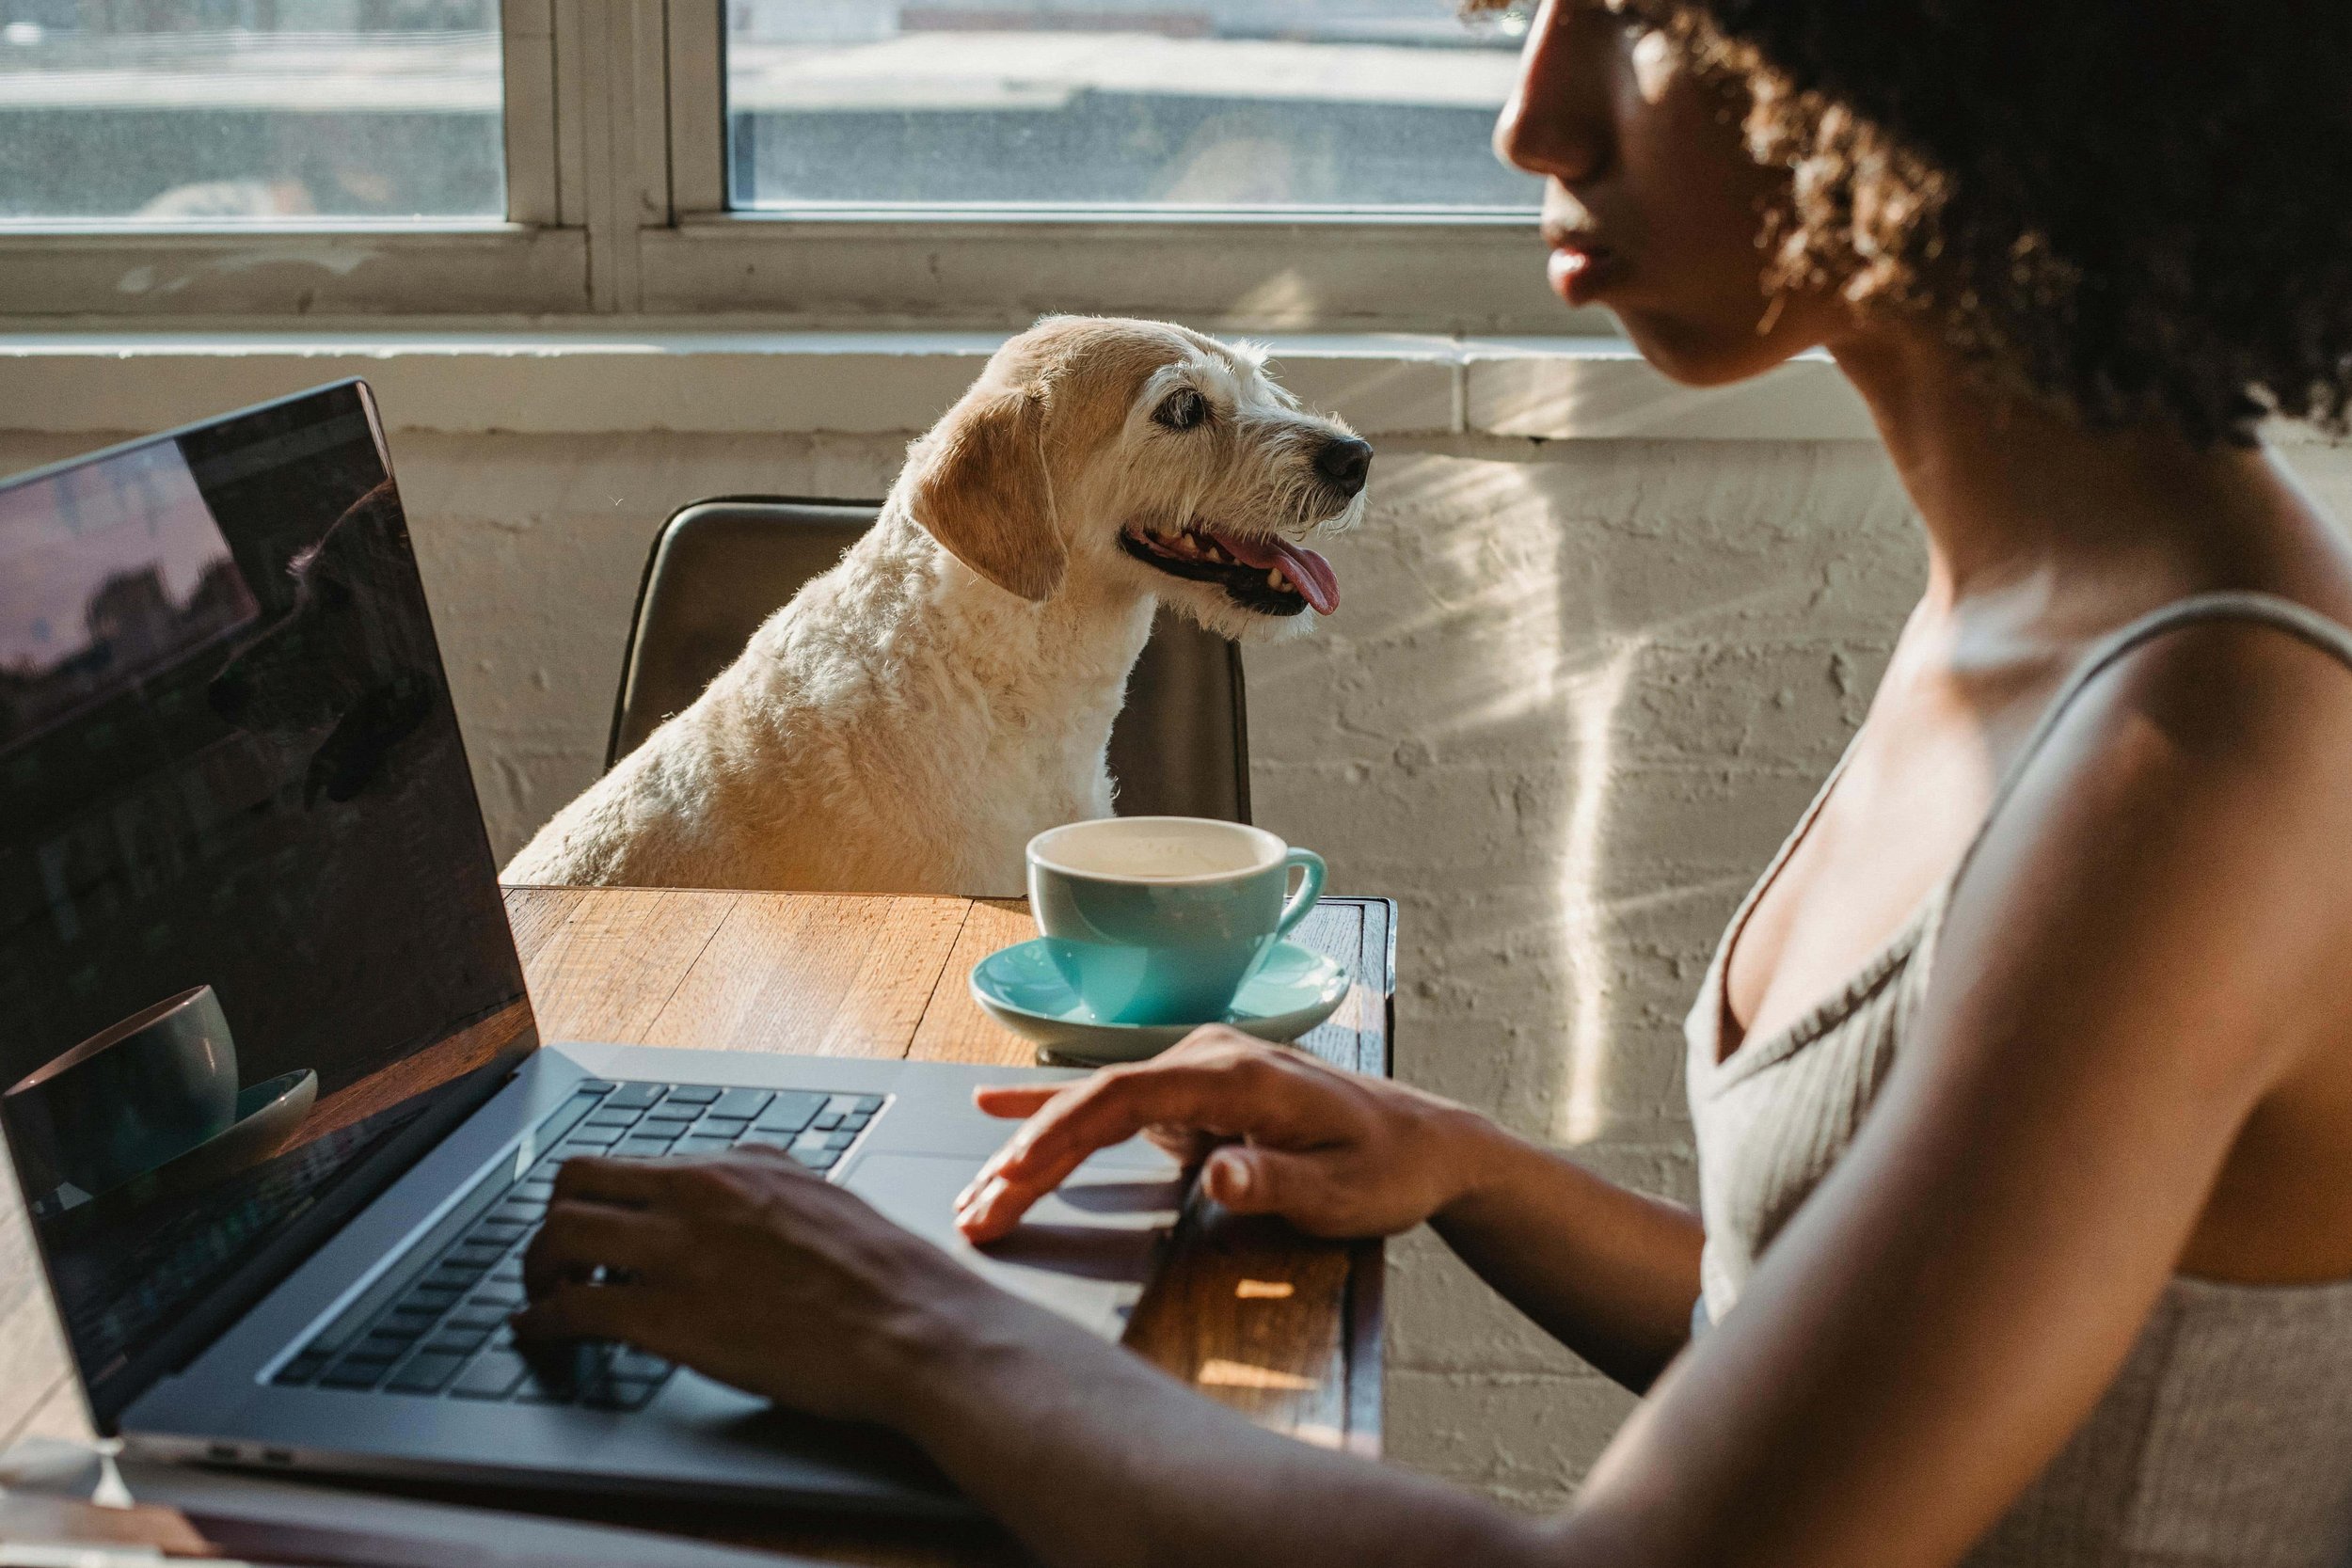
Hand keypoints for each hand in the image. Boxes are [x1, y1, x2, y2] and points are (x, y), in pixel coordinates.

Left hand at [516, 1145, 1006, 1425]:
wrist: (913, 1327)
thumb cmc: (887, 1277)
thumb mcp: (825, 1199)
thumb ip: (771, 1185)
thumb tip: (744, 1182)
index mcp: (739, 1166)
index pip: (633, 1161)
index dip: (600, 1198)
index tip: (595, 1226)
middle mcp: (698, 1194)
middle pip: (576, 1182)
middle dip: (552, 1221)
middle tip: (554, 1258)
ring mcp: (679, 1252)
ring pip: (559, 1236)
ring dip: (537, 1268)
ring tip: (541, 1296)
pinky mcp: (666, 1316)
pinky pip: (571, 1308)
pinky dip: (540, 1321)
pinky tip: (538, 1335)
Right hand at [954, 1027, 1490, 1243]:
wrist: (1425, 1143)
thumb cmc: (1387, 1170)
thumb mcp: (1343, 1193)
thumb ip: (1276, 1181)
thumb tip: (1216, 1174)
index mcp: (1236, 1075)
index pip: (1122, 1098)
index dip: (1058, 1139)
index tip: (1013, 1184)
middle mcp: (1207, 1057)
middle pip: (1094, 1101)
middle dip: (1027, 1156)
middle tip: (975, 1213)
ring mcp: (1198, 1070)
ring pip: (1094, 1106)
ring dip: (1032, 1149)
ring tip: (976, 1194)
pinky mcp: (1196, 1092)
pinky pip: (1113, 1101)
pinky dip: (1055, 1105)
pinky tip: (998, 1107)